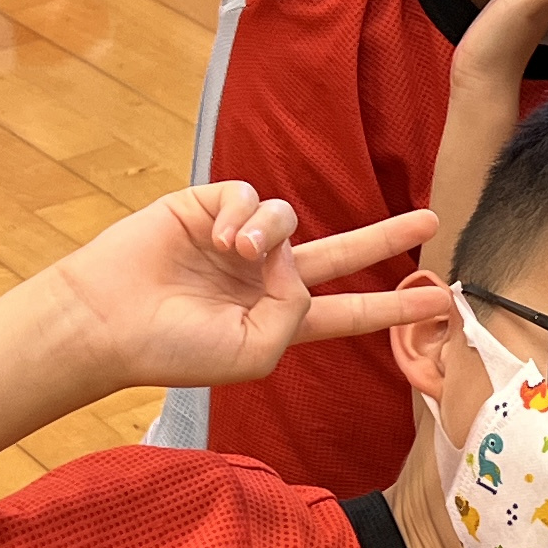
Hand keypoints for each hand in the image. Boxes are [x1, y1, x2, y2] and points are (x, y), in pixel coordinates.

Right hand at [43, 185, 443, 391]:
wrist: (108, 319)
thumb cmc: (176, 348)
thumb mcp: (255, 352)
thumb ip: (297, 315)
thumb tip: (298, 268)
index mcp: (279, 319)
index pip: (348, 313)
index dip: (392, 308)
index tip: (439, 303)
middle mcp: (266, 278)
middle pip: (341, 253)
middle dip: (385, 237)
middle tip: (432, 220)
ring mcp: (238, 241)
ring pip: (289, 218)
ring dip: (270, 232)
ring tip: (237, 251)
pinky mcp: (208, 206)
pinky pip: (250, 195)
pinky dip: (240, 214)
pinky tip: (218, 237)